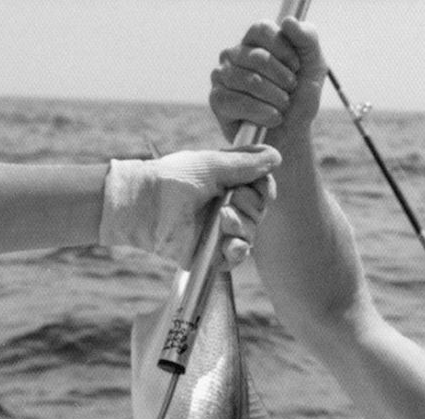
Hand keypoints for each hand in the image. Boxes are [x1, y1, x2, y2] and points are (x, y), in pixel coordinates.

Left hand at [98, 145, 279, 267]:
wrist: (147, 203)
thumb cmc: (174, 178)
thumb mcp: (213, 165)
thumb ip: (245, 163)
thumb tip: (277, 156)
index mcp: (229, 187)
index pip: (263, 191)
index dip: (266, 189)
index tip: (261, 186)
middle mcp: (228, 209)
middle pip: (260, 212)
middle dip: (250, 204)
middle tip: (228, 197)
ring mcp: (221, 232)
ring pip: (251, 233)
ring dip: (241, 224)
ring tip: (222, 217)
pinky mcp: (213, 254)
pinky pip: (238, 256)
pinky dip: (238, 249)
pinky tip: (230, 242)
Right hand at [209, 17, 326, 149]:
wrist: (293, 134)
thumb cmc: (300, 98)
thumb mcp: (314, 66)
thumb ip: (307, 39)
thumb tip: (289, 22)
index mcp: (254, 41)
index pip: (261, 29)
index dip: (284, 50)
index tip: (297, 68)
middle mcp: (234, 54)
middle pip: (258, 57)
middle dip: (284, 80)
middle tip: (291, 92)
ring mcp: (222, 76)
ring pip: (250, 81)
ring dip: (276, 99)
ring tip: (282, 107)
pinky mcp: (217, 100)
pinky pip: (237, 102)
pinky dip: (261, 113)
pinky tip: (272, 119)